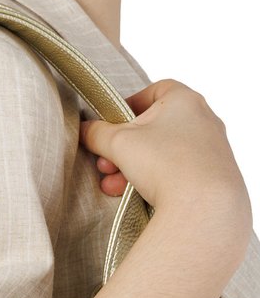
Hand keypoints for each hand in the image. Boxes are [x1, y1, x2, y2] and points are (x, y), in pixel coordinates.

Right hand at [79, 79, 250, 239]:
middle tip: (105, 164)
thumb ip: (97, 133)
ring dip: (133, 168)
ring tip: (113, 186)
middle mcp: (203, 119)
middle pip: (154, 127)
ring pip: (163, 152)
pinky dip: (155, 180)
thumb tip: (85, 129)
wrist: (204, 206)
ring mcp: (211, 147)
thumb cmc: (166, 164)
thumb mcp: (119, 144)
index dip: (127, 107)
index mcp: (184, 99)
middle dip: (124, 148)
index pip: (153, 91)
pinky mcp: (213, 174)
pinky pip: (177, 171)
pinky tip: (135, 195)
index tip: (111, 126)